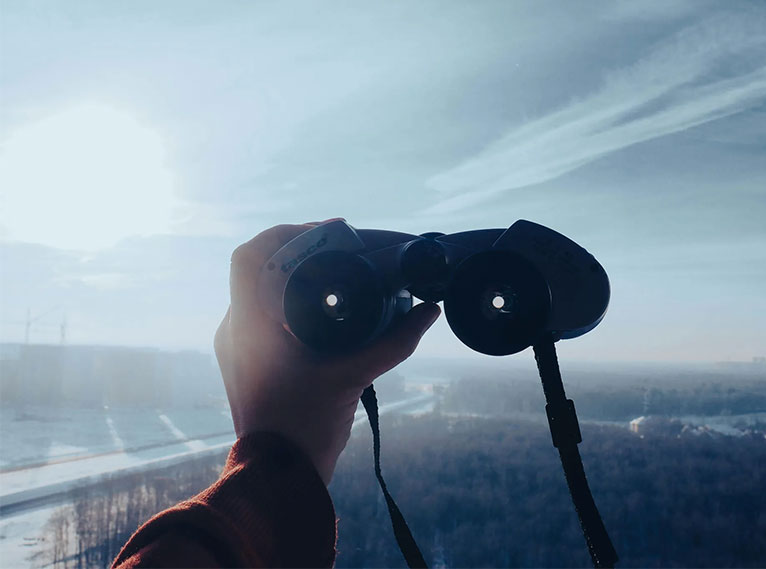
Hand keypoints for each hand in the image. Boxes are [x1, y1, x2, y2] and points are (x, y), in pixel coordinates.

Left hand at [214, 221, 439, 484]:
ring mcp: (238, 347)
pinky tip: (326, 312)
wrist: (277, 477)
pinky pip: (265, 317)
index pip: (251, 255)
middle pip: (261, 269)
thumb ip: (394, 342)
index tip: (327, 235)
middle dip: (302, 254)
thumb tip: (429, 311)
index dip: (288, 233)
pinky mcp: (246, 363)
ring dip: (297, 280)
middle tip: (343, 253)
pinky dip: (294, 306)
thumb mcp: (354, 377)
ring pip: (262, 293)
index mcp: (251, 324)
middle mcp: (237, 329)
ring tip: (338, 278)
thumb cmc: (305, 427)